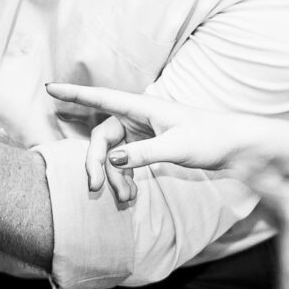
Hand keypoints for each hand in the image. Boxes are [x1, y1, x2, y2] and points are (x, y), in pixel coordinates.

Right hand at [45, 83, 288, 208]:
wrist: (240, 147)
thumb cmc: (213, 139)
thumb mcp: (178, 148)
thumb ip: (144, 153)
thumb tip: (114, 159)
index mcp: (145, 108)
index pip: (102, 97)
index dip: (75, 94)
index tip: (49, 87)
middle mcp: (141, 117)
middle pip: (102, 136)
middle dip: (95, 163)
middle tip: (94, 189)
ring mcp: (146, 133)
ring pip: (113, 154)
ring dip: (112, 177)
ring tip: (123, 200)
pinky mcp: (152, 147)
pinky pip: (126, 163)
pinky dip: (124, 180)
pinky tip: (129, 198)